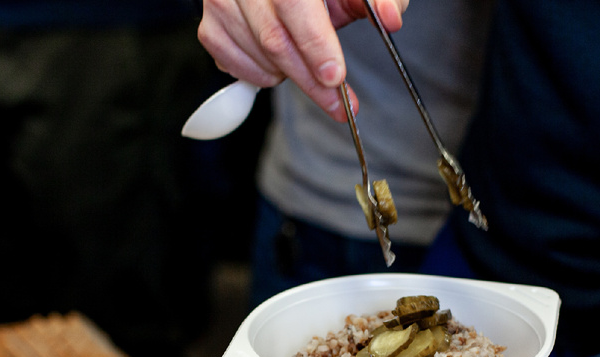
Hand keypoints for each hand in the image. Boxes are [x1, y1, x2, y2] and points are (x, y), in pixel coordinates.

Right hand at [198, 0, 407, 120]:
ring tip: (308, 66)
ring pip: (257, 57)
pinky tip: (279, 62)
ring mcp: (220, 1)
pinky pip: (233, 66)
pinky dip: (262, 75)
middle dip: (310, 80)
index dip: (316, 44)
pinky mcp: (208, 24)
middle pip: (274, 40)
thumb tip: (392, 19)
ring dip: (289, 75)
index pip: (294, 4)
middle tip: (338, 104)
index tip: (336, 76)